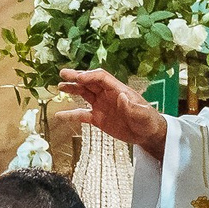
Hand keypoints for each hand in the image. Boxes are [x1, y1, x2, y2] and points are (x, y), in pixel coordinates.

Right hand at [54, 70, 168, 154]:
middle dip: (76, 77)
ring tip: (60, 85)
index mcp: (118, 90)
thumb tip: (122, 97)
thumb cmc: (148, 121)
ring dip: (72, 89)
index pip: (101, 78)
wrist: (147, 134)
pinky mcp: (98, 119)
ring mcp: (102, 106)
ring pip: (84, 94)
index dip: (89, 76)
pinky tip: (60, 115)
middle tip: (63, 73)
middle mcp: (108, 95)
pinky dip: (71, 115)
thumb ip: (133, 107)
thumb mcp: (143, 114)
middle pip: (90, 82)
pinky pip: (82, 115)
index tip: (78, 78)